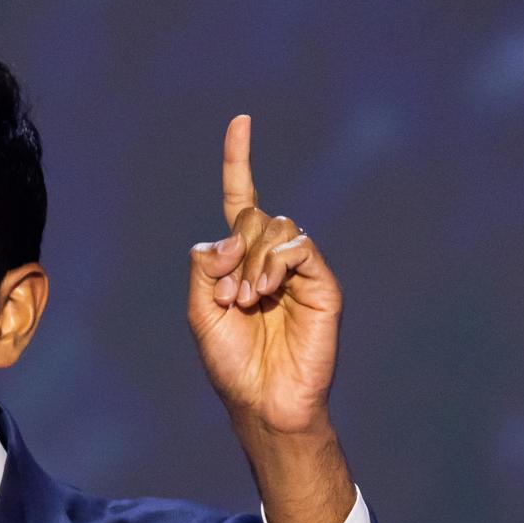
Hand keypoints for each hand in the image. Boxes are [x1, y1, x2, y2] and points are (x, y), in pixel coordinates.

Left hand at [186, 114, 341, 436]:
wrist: (263, 401)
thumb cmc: (231, 363)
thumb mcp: (200, 312)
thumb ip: (204, 268)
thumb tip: (231, 236)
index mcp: (239, 261)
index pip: (240, 200)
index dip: (238, 161)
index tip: (240, 122)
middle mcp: (270, 259)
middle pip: (253, 217)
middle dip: (233, 252)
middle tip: (230, 299)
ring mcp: (299, 271)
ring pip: (275, 227)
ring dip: (251, 263)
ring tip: (247, 302)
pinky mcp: (322, 284)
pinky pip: (298, 247)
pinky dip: (275, 263)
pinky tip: (265, 292)